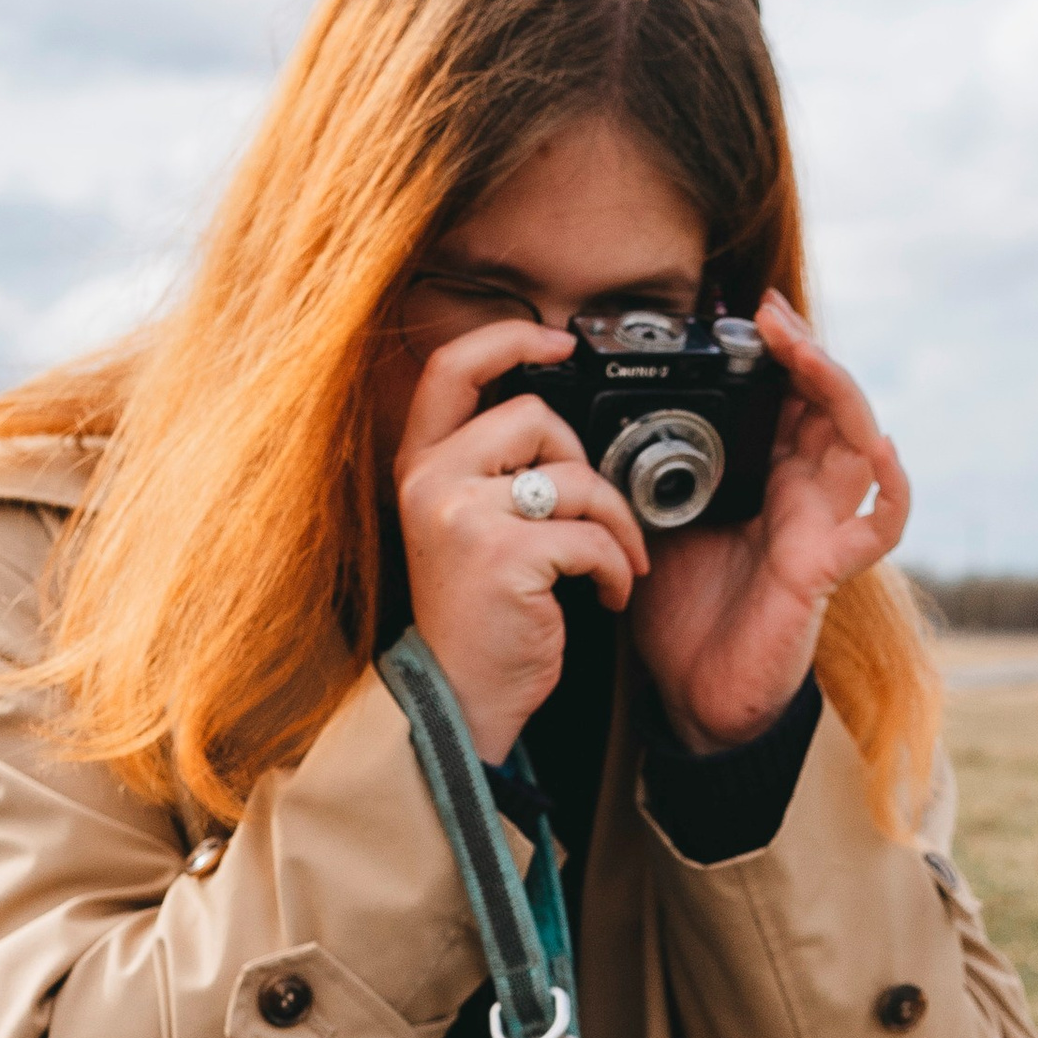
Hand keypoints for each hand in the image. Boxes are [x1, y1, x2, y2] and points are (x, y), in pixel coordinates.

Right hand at [392, 321, 649, 761]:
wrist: (459, 699)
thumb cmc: (477, 617)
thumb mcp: (467, 526)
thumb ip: (494, 469)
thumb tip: (559, 421)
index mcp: (422, 466)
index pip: (452, 367)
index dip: (509, 338)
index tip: (559, 340)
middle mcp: (432, 482)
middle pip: (535, 416)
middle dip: (586, 464)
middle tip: (595, 517)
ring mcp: (463, 516)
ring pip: (575, 477)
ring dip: (615, 523)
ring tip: (612, 564)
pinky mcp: (504, 556)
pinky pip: (592, 536)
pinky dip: (616, 568)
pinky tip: (605, 596)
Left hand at [629, 293, 909, 753]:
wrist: (693, 694)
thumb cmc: (681, 610)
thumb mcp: (649, 517)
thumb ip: (646, 468)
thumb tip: (606, 412)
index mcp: (760, 475)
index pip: (784, 396)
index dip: (775, 352)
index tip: (741, 313)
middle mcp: (800, 493)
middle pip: (826, 403)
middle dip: (804, 351)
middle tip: (771, 315)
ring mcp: (821, 526)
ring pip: (857, 442)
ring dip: (836, 389)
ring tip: (805, 352)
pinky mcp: (827, 568)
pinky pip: (881, 525)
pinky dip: (893, 488)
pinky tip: (881, 451)